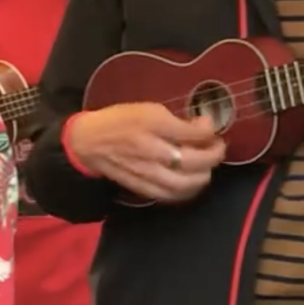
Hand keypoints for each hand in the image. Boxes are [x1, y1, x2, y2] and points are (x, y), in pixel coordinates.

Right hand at [66, 103, 225, 202]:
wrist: (88, 142)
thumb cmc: (119, 120)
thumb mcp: (148, 109)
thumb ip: (176, 119)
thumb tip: (202, 128)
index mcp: (154, 125)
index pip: (196, 134)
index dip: (210, 131)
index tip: (208, 127)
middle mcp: (152, 150)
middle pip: (196, 161)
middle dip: (214, 155)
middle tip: (215, 148)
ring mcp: (146, 172)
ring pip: (186, 183)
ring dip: (203, 176)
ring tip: (205, 167)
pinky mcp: (141, 187)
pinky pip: (171, 195)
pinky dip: (186, 190)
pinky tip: (189, 182)